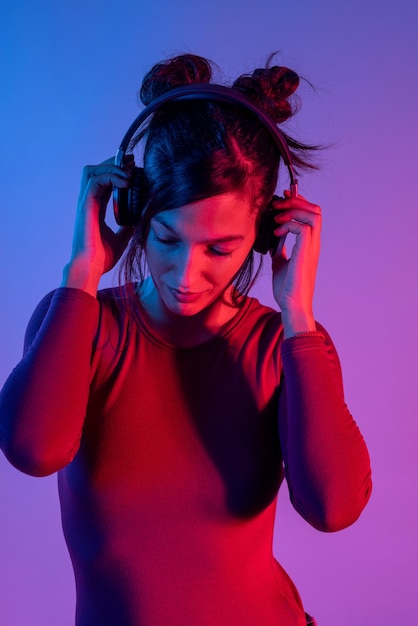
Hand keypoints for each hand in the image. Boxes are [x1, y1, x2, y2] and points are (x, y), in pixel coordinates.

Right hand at [62, 157, 134, 295]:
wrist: (91, 268)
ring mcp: (85, 203)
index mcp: (95, 209)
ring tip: (129, 171)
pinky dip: (110, 176)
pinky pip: (96, 182)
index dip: (116, 172)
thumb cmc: (102, 258)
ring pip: (92, 172)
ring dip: (111, 167)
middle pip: (94, 171)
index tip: (133, 167)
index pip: (103, 182)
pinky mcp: (86, 206)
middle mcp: (88, 203)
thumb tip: (137, 222)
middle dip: (112, 163)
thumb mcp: (121, 239)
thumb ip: (126, 228)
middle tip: (131, 162)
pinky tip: (126, 181)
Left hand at [270, 190, 321, 337]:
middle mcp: (314, 244)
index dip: (299, 202)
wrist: (291, 305)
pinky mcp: (305, 254)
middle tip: (277, 205)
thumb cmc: (287, 288)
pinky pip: (302, 228)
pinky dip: (288, 225)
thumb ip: (280, 248)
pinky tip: (276, 233)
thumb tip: (273, 237)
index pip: (312, 214)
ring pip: (313, 215)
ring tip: (276, 217)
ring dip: (293, 210)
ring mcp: (311, 248)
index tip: (282, 199)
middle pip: (315, 210)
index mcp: (309, 244)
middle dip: (296, 201)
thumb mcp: (279, 262)